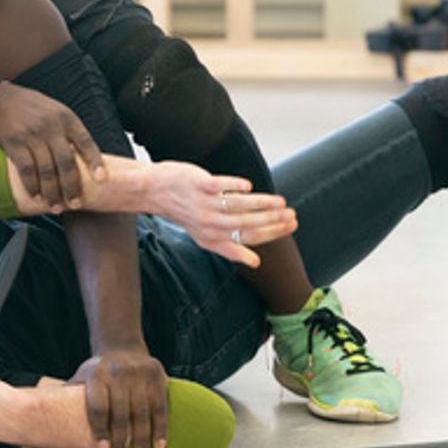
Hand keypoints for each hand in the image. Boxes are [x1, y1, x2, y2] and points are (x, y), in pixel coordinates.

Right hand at [0, 81, 103, 211]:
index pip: (86, 142)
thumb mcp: (57, 112)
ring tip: (56, 206)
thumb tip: (87, 162)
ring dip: (52, 192)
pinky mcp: (14, 142)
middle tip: (75, 203)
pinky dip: (32, 185)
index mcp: (66, 119)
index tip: (101, 179)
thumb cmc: (33, 109)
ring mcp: (32, 134)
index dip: (95, 161)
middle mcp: (51, 127)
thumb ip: (70, 133)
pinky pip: (26, 169)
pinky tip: (36, 195)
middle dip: (71, 186)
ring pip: (46, 169)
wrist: (1, 99)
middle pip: (66, 162)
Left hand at [71, 347, 166, 447]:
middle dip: (121, 441)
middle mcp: (118, 373)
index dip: (100, 431)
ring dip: (142, 440)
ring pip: (142, 412)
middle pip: (120, 413)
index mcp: (96, 375)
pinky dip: (160, 428)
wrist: (122, 348)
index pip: (98, 408)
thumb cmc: (97, 373)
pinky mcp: (156, 376)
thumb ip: (69, 398)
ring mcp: (139, 374)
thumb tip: (42, 421)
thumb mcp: (81, 379)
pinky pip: (160, 407)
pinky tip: (159, 446)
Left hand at [145, 162, 296, 267]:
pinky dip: (235, 187)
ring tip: (280, 201)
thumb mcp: (204, 236)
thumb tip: (255, 262)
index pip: (249, 238)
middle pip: (248, 223)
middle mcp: (209, 224)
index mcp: (213, 237)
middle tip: (292, 214)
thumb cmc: (184, 211)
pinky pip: (220, 187)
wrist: (155, 192)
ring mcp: (204, 204)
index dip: (272, 234)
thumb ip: (229, 248)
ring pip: (238, 206)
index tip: (291, 226)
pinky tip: (248, 187)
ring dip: (262, 204)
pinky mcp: (200, 185)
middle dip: (273, 220)